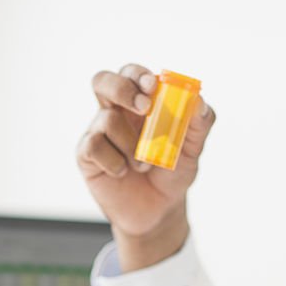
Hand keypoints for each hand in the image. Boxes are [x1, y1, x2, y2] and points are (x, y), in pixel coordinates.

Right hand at [76, 63, 215, 269]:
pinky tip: (122, 173)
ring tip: (143, 165)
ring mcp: (98, 132)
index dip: (138, 75)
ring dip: (131, 144)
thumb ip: (199, 124)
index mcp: (139, 103)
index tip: (152, 86)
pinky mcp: (86, 155)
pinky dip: (115, 161)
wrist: (158, 211)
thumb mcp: (192, 149)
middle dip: (121, 88)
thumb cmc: (172, 174)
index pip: (131, 74)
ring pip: (107, 120)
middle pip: (103, 81)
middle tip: (143, 107)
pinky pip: (94, 146)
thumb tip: (199, 101)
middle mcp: (115, 112)